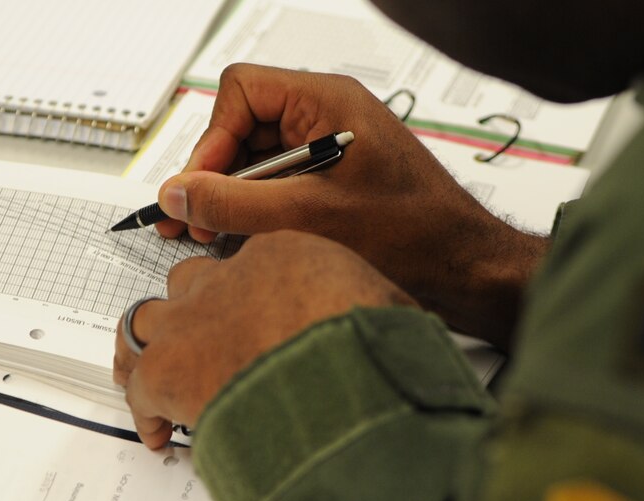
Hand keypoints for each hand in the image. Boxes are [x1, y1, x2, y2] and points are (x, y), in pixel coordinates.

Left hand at [114, 230, 416, 448]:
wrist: (338, 376)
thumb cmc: (368, 343)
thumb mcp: (383, 304)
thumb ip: (366, 306)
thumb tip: (385, 324)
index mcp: (278, 255)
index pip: (244, 266)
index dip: (241, 297)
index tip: (247, 317)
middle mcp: (226, 280)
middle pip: (188, 285)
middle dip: (189, 313)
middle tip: (194, 342)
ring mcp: (189, 322)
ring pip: (145, 324)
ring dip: (145, 350)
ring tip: (147, 377)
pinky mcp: (167, 370)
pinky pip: (138, 388)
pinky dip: (144, 411)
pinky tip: (157, 432)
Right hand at [154, 63, 546, 348]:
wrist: (463, 266)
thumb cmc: (415, 230)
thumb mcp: (308, 217)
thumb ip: (235, 204)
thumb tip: (180, 194)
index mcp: (326, 100)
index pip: (241, 92)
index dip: (211, 139)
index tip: (199, 187)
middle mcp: (325, 116)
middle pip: (241, 129)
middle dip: (215, 176)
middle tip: (195, 219)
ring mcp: (328, 149)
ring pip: (254, 162)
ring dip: (232, 200)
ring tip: (216, 236)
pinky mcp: (331, 181)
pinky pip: (276, 185)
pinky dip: (255, 213)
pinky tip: (246, 241)